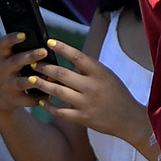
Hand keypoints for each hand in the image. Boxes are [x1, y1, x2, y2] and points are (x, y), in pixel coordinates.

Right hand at [0, 32, 47, 119]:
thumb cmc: (9, 73)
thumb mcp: (8, 61)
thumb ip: (21, 52)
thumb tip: (48, 43)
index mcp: (2, 58)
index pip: (3, 44)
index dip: (12, 38)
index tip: (23, 34)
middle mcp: (2, 71)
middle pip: (15, 61)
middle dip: (29, 56)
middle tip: (44, 51)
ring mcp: (7, 86)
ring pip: (21, 82)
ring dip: (35, 80)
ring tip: (48, 78)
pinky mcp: (14, 100)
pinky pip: (29, 99)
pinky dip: (40, 97)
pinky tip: (50, 95)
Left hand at [32, 38, 154, 152]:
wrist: (129, 118)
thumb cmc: (117, 94)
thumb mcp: (107, 76)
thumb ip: (89, 68)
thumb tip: (67, 57)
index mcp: (100, 73)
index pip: (78, 57)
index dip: (62, 48)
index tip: (49, 42)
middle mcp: (92, 87)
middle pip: (62, 74)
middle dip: (45, 68)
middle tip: (34, 64)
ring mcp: (86, 103)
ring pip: (57, 92)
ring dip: (42, 84)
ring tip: (31, 79)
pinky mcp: (82, 117)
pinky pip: (60, 111)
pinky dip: (48, 106)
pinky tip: (41, 101)